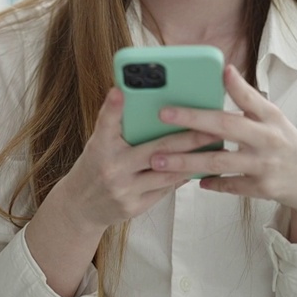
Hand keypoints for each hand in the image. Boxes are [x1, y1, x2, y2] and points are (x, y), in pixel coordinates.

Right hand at [49, 87, 219, 232]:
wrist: (80, 206)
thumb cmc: (95, 166)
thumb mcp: (98, 144)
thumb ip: (117, 126)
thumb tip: (145, 102)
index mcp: (99, 147)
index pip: (106, 123)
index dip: (112, 107)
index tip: (120, 89)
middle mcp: (112, 168)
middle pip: (156, 150)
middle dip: (188, 139)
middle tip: (212, 128)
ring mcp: (124, 190)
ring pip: (167, 173)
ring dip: (194, 161)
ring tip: (216, 148)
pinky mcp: (134, 206)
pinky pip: (165, 189)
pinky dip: (183, 176)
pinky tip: (200, 167)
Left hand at [147, 65, 296, 241]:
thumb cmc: (284, 142)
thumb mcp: (272, 118)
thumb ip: (248, 99)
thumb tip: (225, 71)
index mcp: (270, 116)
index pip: (250, 97)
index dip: (235, 84)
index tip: (218, 69)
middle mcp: (268, 138)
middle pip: (226, 126)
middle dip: (192, 119)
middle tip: (163, 114)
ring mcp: (265, 164)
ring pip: (220, 161)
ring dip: (187, 161)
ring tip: (160, 160)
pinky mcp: (263, 188)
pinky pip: (230, 185)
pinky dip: (213, 182)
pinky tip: (196, 181)